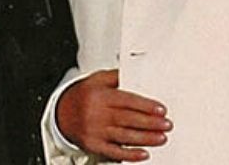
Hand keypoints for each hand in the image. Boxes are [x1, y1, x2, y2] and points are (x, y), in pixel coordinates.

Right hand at [57, 69, 171, 161]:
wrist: (62, 113)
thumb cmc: (82, 95)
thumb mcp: (96, 79)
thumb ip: (116, 76)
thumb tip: (135, 72)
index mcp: (100, 96)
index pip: (127, 101)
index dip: (145, 105)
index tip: (161, 109)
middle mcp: (97, 114)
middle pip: (128, 119)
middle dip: (150, 123)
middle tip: (166, 124)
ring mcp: (95, 131)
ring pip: (124, 136)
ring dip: (145, 138)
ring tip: (161, 138)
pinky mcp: (94, 145)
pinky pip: (114, 152)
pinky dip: (130, 155)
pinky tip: (143, 153)